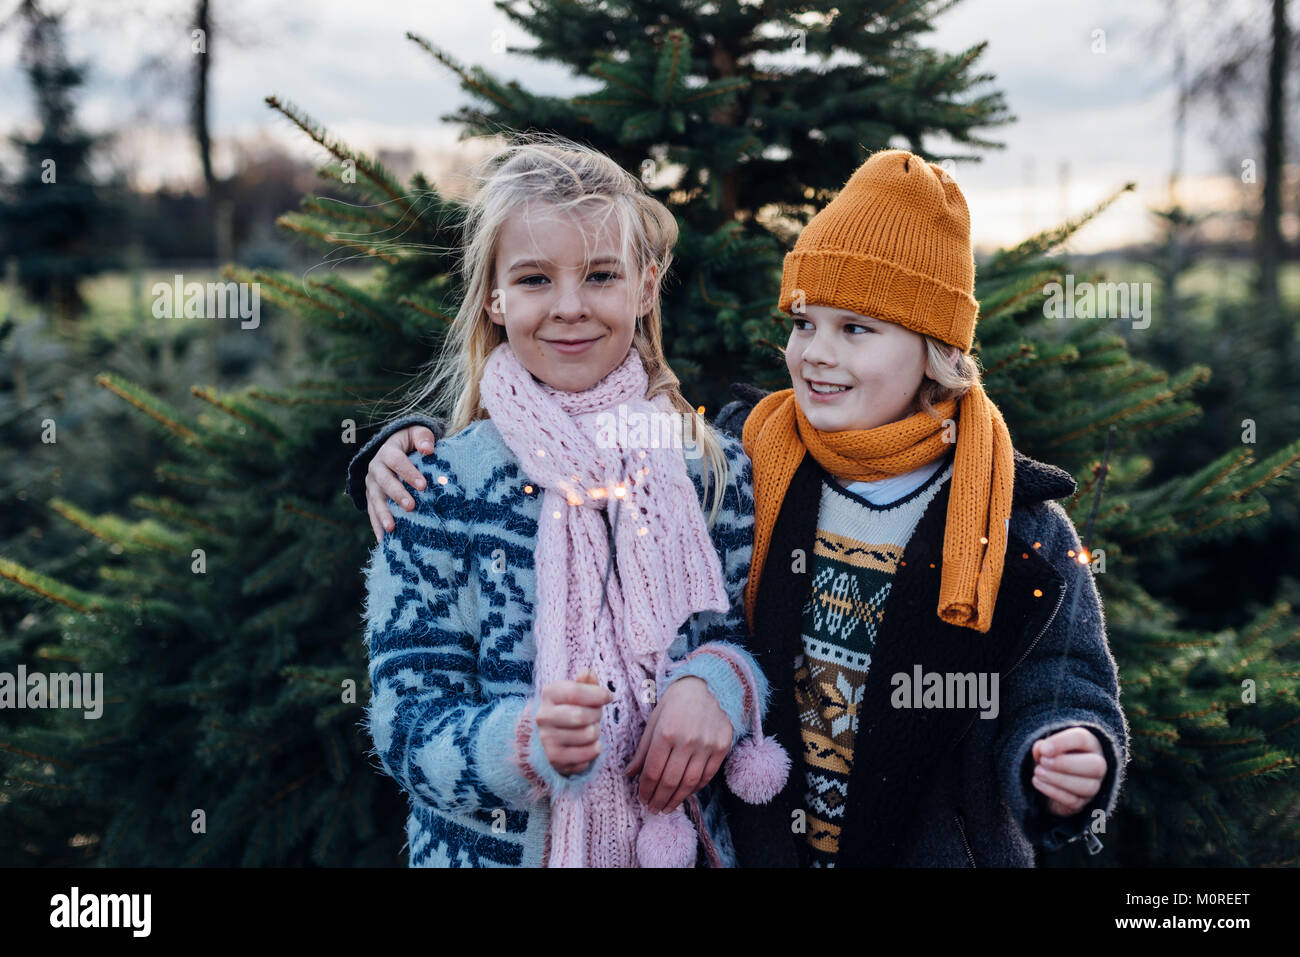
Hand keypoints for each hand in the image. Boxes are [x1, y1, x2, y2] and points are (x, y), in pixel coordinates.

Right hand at [366, 425, 438, 542]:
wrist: (394, 448)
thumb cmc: (412, 442)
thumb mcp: (418, 434)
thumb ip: (423, 438)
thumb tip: (428, 450)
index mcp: (388, 451)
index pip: (397, 461)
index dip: (409, 472)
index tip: (424, 485)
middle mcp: (376, 468)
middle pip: (384, 482)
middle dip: (397, 494)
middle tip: (411, 506)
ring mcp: (372, 484)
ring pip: (375, 499)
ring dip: (383, 514)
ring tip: (392, 528)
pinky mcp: (372, 497)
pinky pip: (372, 512)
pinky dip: (376, 526)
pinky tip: (383, 540)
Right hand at [536, 669, 610, 776]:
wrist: (550, 739)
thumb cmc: (570, 709)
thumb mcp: (576, 693)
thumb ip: (585, 683)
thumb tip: (588, 673)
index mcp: (549, 694)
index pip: (575, 692)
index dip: (597, 694)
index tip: (608, 697)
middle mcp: (543, 716)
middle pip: (581, 715)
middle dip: (596, 715)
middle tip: (596, 715)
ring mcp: (547, 739)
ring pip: (587, 735)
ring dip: (596, 732)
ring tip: (590, 730)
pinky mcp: (554, 759)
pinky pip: (587, 755)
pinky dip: (594, 750)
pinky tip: (588, 745)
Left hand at [625, 676, 731, 813]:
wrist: (711, 684)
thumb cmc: (678, 700)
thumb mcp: (655, 718)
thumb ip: (643, 749)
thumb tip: (630, 774)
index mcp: (666, 732)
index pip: (653, 771)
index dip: (646, 789)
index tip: (641, 798)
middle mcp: (688, 740)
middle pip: (670, 781)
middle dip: (659, 799)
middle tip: (652, 809)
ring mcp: (707, 745)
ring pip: (690, 783)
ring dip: (677, 799)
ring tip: (667, 808)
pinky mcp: (722, 748)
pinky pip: (707, 776)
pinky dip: (695, 788)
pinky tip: (685, 793)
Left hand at [1031, 727, 1105, 816]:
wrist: (1052, 777)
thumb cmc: (1052, 755)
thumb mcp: (1047, 746)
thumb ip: (1043, 746)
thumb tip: (1040, 750)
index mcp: (1089, 743)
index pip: (1082, 739)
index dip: (1061, 743)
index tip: (1043, 749)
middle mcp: (1098, 765)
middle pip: (1096, 765)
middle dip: (1065, 764)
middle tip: (1043, 761)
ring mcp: (1094, 785)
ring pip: (1087, 786)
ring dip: (1058, 779)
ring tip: (1038, 772)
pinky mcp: (1083, 801)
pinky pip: (1073, 801)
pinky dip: (1052, 791)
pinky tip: (1037, 782)